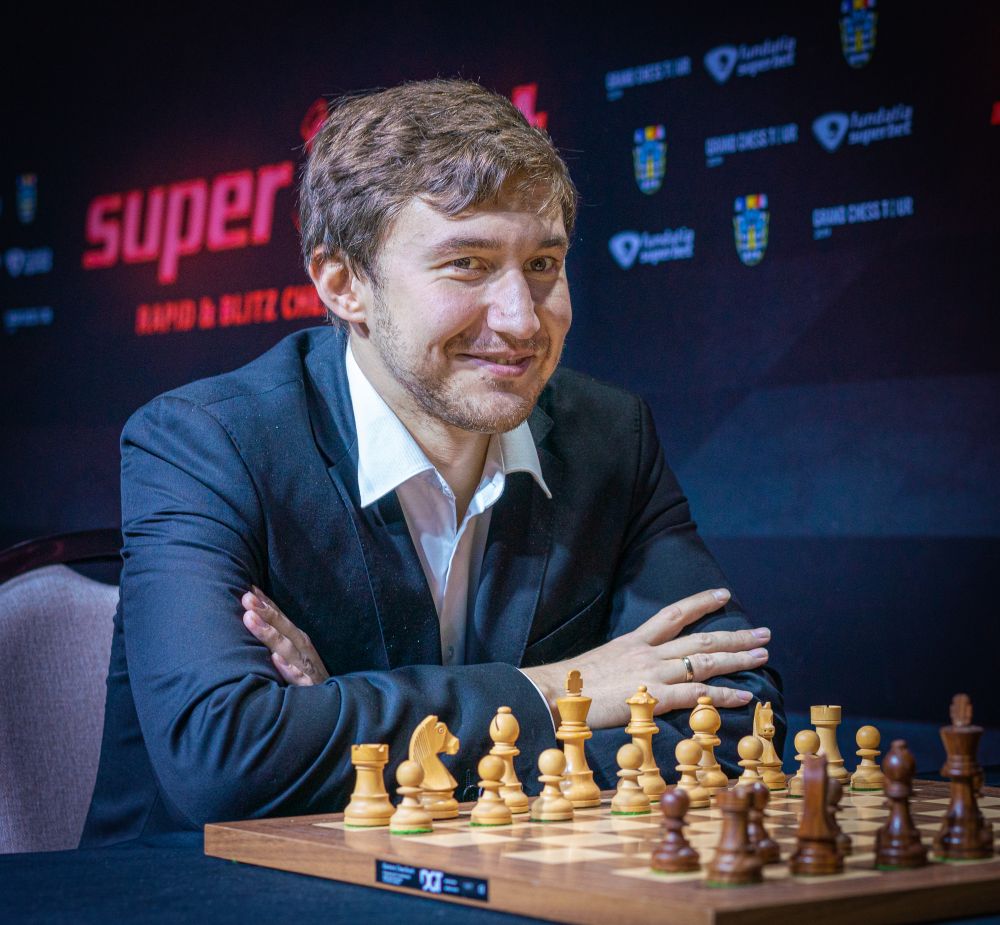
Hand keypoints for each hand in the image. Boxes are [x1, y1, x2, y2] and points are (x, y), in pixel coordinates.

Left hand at [241, 585, 329, 685]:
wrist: (333, 708)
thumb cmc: (308, 679)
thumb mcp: (294, 658)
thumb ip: (277, 641)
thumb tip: (251, 621)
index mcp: (298, 642)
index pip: (281, 619)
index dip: (266, 603)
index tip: (249, 587)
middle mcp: (303, 651)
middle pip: (284, 628)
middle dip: (266, 611)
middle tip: (246, 597)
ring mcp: (307, 668)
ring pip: (287, 649)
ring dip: (269, 633)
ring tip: (250, 619)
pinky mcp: (310, 688)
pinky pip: (299, 678)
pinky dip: (288, 668)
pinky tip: (275, 659)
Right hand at [520, 588, 768, 728]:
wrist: (552, 693)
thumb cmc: (570, 685)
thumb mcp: (599, 665)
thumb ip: (622, 666)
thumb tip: (633, 672)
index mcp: (633, 642)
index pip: (673, 614)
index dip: (700, 603)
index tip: (723, 595)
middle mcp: (647, 653)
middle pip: (699, 637)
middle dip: (734, 634)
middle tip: (763, 632)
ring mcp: (652, 673)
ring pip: (704, 660)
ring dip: (738, 658)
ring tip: (763, 654)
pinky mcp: (653, 697)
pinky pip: (698, 694)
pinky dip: (724, 694)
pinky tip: (746, 695)